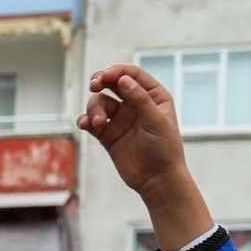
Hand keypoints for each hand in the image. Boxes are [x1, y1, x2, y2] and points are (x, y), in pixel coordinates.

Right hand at [78, 65, 213, 247]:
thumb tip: (124, 80)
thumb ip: (140, 99)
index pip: (131, 75)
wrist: (157, 179)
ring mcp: (120, 119)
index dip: (116, 72)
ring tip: (98, 124)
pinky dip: (85, 120)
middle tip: (94, 86)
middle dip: (100, 82)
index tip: (103, 78)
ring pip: (99, 103)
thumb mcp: (156, 121)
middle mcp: (135, 104)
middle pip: (112, 84)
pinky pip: (91, 121)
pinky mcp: (107, 134)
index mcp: (153, 96)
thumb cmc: (165, 149)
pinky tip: (85, 125)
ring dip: (94, 109)